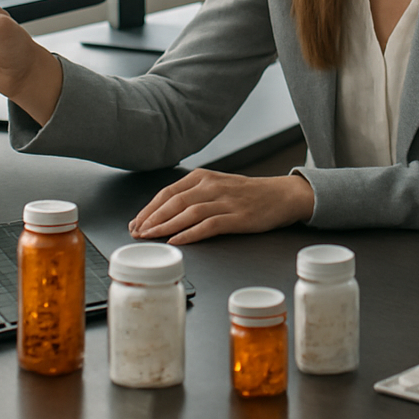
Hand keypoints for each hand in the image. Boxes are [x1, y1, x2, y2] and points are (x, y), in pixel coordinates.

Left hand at [128, 170, 314, 244]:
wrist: (282, 195)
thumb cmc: (247, 194)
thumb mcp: (217, 186)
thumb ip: (193, 195)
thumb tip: (164, 211)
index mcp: (203, 177)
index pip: (168, 192)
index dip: (149, 208)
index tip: (136, 222)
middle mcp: (212, 186)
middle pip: (174, 202)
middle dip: (152, 219)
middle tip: (137, 233)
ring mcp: (225, 201)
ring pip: (188, 213)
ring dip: (165, 226)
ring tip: (151, 237)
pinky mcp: (238, 217)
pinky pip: (209, 225)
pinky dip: (190, 233)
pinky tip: (178, 241)